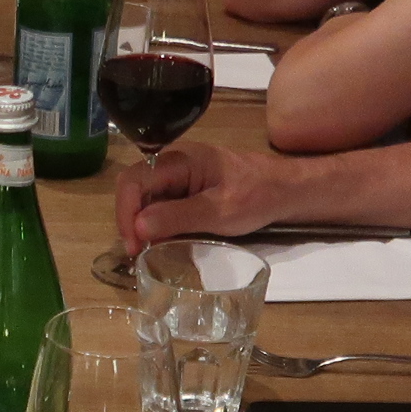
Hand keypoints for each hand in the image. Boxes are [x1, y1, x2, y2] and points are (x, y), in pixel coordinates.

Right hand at [117, 138, 301, 251]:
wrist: (285, 190)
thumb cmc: (257, 196)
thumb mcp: (220, 210)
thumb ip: (179, 217)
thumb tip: (138, 227)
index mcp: (180, 159)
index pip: (134, 180)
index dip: (126, 212)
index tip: (133, 245)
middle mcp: (172, 163)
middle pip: (134, 188)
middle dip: (130, 220)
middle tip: (137, 252)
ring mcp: (178, 176)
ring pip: (144, 198)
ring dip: (141, 224)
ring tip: (146, 251)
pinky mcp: (184, 189)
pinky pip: (159, 204)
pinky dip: (155, 224)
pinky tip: (160, 242)